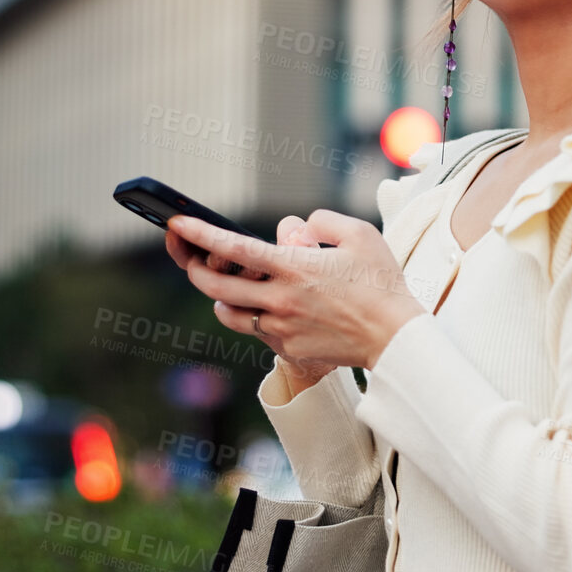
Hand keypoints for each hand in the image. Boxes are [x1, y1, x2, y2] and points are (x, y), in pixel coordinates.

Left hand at [165, 210, 426, 371]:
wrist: (394, 337)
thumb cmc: (381, 283)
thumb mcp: (359, 234)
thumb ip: (319, 222)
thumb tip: (294, 230)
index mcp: (293, 267)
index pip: (232, 248)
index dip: (199, 233)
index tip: (177, 222)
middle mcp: (280, 300)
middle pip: (215, 286)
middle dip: (193, 267)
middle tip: (188, 255)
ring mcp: (281, 328)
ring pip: (227, 314)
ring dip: (218, 297)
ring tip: (223, 285)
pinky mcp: (288, 348)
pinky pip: (255, 330)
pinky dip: (250, 316)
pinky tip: (264, 306)